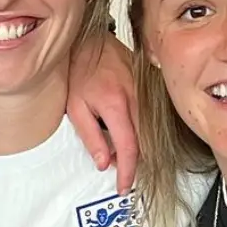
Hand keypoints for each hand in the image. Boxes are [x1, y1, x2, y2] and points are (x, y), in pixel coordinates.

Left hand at [66, 32, 138, 192]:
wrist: (90, 41)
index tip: (123, 186)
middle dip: (135, 163)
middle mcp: (136, 98)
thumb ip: (90, 137)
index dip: (127, 172)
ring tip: (123, 154)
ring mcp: (146, 92)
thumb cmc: (79, 71)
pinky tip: (131, 135)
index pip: (128, 148)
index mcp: (116, 104)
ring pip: (150, 132)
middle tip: (121, 172)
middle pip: (145, 144)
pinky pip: (151, 118)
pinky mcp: (150, 88)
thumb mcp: (75, 108)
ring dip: (140, 149)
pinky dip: (143, 132)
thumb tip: (104, 162)